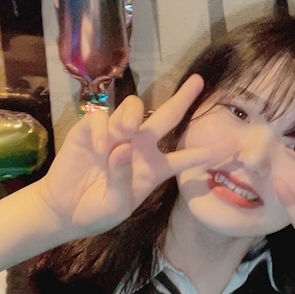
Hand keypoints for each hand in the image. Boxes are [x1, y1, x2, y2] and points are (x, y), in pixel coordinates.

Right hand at [33, 74, 228, 238]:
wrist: (65, 211)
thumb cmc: (96, 212)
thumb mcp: (116, 206)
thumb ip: (123, 180)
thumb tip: (123, 148)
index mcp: (154, 168)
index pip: (184, 158)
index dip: (204, 153)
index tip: (229, 147)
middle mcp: (140, 146)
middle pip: (167, 115)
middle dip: (183, 98)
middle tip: (199, 81)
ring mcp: (117, 135)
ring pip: (133, 108)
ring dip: (132, 115)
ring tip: (127, 132)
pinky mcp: (91, 130)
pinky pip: (101, 116)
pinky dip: (101, 128)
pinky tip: (98, 147)